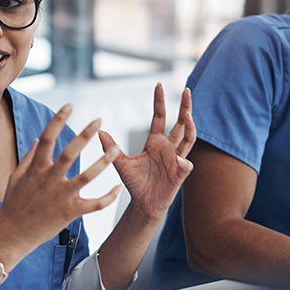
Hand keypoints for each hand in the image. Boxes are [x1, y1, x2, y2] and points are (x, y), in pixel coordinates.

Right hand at [0, 103, 121, 253]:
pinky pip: (94, 204)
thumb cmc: (13, 204)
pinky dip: (108, 197)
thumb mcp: (16, 177)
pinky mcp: (69, 213)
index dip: (57, 120)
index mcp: (36, 168)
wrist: (11, 235)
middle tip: (98, 120)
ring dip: (104, 162)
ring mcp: (60, 197)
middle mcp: (49, 180)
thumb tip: (38, 138)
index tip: (69, 105)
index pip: (47, 137)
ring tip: (116, 149)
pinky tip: (118, 188)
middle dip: (85, 135)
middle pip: (70, 152)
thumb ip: (28, 157)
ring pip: (87, 177)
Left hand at [99, 84, 194, 221]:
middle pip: (181, 123)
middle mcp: (169, 147)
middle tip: (186, 90)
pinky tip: (181, 160)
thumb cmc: (135, 183)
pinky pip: (185, 166)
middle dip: (185, 107)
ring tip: (188, 116)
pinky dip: (184, 162)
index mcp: (156, 142)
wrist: (143, 205)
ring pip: (189, 139)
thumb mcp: (121, 164)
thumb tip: (99, 131)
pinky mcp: (179, 175)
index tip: (158, 84)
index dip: (159, 102)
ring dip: (190, 127)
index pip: (160, 117)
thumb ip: (111, 148)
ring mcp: (177, 160)